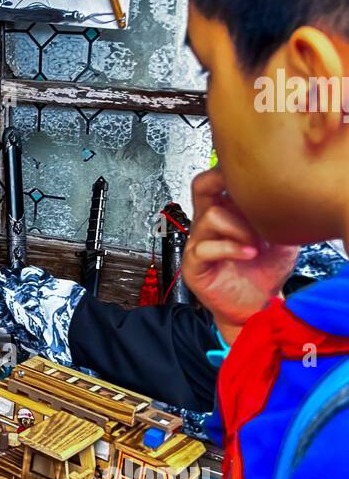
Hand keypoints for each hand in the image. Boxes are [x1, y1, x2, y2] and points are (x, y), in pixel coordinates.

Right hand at [181, 169, 298, 342]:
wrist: (258, 306)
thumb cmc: (264, 273)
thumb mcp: (279, 237)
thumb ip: (276, 215)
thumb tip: (285, 195)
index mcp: (224, 212)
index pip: (214, 180)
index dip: (226, 172)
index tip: (249, 175)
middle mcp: (207, 224)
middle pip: (201, 188)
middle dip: (224, 186)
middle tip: (248, 199)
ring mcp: (198, 243)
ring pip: (211, 217)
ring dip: (240, 228)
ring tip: (257, 244)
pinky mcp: (194, 265)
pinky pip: (206, 248)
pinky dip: (231, 248)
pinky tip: (250, 254)